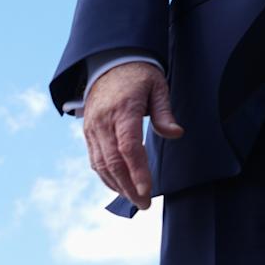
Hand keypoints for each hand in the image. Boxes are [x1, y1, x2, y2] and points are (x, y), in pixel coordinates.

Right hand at [82, 61, 184, 209]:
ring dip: (117, 185)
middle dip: (128, 187)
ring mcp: (92, 127)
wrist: (110, 61)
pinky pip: (94, 159)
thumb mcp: (157, 86)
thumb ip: (164, 112)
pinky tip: (119, 186)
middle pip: (113, 162)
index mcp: (123, 109)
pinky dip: (106, 176)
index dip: (138, 171)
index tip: (147, 191)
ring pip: (101, 164)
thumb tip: (176, 133)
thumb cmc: (139, 74)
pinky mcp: (88, 131)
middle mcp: (104, 121)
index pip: (128, 147)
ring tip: (134, 199)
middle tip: (145, 204)